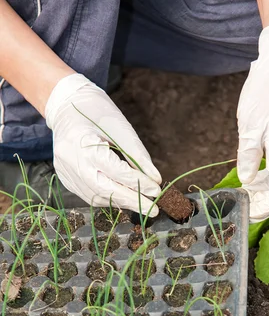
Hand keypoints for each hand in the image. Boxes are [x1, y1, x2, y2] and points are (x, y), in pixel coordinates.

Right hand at [45, 74, 161, 214]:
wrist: (66, 106)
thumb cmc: (96, 112)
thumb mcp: (121, 128)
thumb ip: (137, 156)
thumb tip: (155, 180)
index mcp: (82, 143)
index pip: (114, 170)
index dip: (137, 183)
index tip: (157, 190)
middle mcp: (70, 161)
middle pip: (104, 189)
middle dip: (131, 200)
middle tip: (153, 209)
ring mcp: (65, 172)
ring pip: (96, 197)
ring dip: (121, 202)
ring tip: (142, 203)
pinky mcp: (65, 179)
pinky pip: (89, 195)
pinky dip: (109, 198)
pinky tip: (124, 197)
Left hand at [237, 24, 268, 221]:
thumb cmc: (265, 92)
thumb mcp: (249, 125)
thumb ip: (247, 156)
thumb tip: (246, 180)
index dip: (265, 210)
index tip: (247, 213)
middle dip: (263, 204)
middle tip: (241, 206)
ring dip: (264, 191)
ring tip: (244, 191)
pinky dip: (267, 178)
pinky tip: (252, 174)